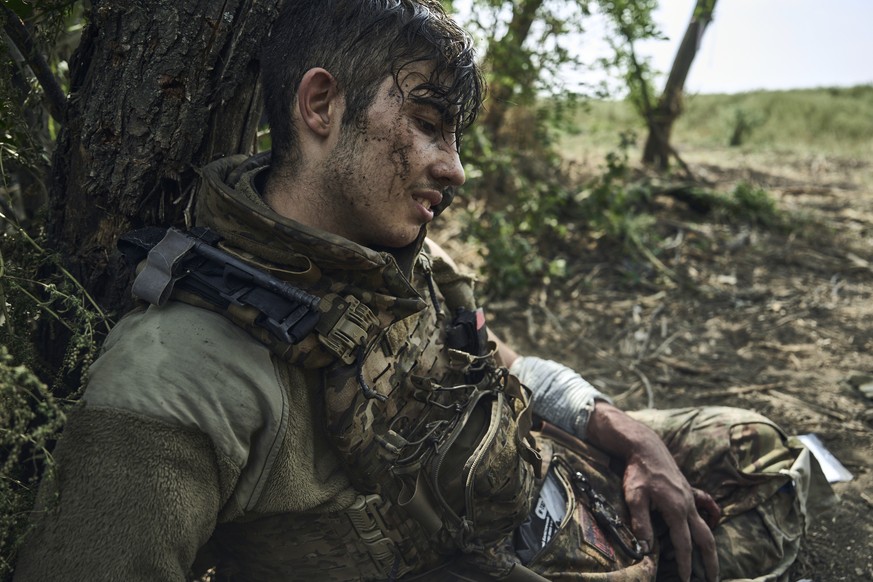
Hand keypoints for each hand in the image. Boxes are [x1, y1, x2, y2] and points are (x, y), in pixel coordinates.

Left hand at [587, 402, 719, 581]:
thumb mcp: (634, 497)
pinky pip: (704, 510)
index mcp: (676, 510)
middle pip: (706, 539)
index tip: (686, 580)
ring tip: (710, 563)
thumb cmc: (638, 472)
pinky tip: (707, 526)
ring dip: (709, 546)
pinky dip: (708, 522)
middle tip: (713, 579)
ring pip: (707, 527)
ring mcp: (691, 499)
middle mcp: (689, 506)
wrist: (646, 447)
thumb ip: (641, 523)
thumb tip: (646, 547)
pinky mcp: (688, 492)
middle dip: (709, 561)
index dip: (685, 564)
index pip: (684, 544)